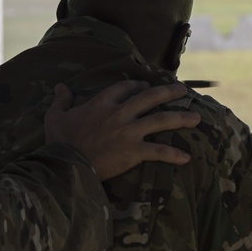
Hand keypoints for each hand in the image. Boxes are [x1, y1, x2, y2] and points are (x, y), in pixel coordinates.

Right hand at [44, 80, 200, 179]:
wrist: (67, 164)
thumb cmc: (60, 141)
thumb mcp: (55, 117)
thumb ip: (61, 100)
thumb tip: (59, 87)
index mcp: (102, 103)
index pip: (125, 87)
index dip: (137, 85)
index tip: (145, 86)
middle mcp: (119, 113)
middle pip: (149, 97)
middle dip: (168, 92)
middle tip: (182, 91)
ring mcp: (129, 132)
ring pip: (161, 120)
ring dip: (180, 118)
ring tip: (196, 118)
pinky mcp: (134, 151)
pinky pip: (158, 151)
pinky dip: (173, 155)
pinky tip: (186, 158)